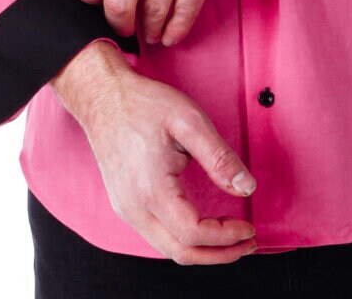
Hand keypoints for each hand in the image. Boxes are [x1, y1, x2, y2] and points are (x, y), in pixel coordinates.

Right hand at [52, 42, 258, 264]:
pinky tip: (202, 225)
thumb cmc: (143, 104)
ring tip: (230, 236)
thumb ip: (220, 158)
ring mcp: (126, 208)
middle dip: (219, 254)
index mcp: (151, 190)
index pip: (194, 233)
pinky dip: (184, 239)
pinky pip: (157, 235)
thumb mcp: (190, 122)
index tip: (248, 227)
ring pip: (168, 248)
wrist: (103, 97)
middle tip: (247, 243)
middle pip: (181, 252)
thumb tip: (246, 188)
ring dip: (202, 250)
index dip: (226, 236)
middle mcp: (134, 208)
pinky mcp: (125, 204)